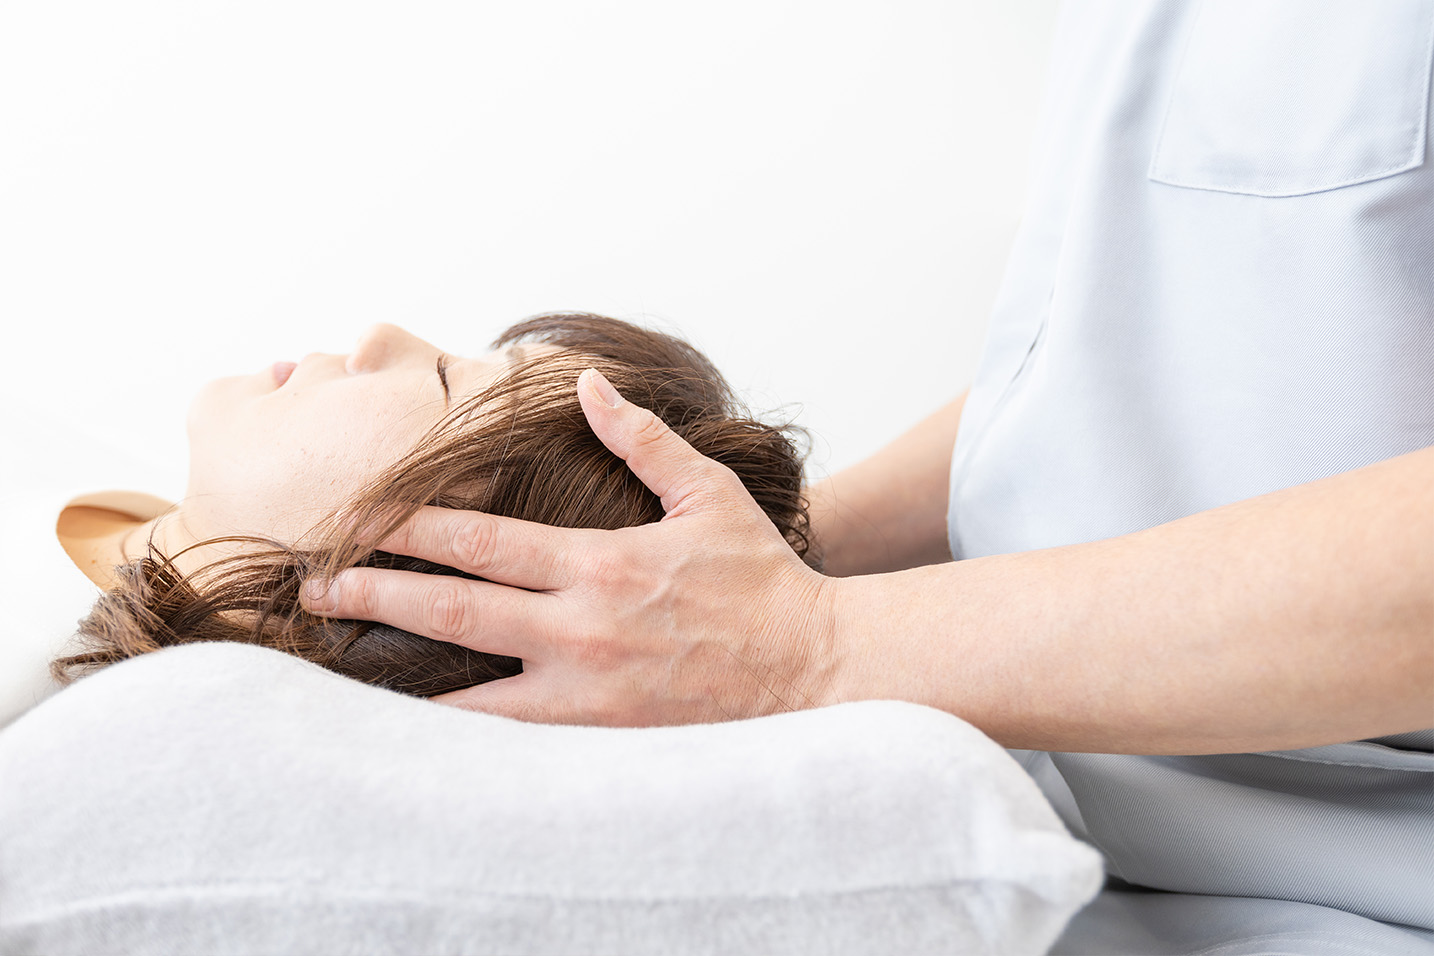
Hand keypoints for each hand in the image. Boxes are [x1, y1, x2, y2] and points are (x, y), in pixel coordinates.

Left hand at [302, 368, 843, 724]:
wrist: (816, 669)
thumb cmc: (762, 579)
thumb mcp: (709, 494)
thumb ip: (643, 438)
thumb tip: (590, 385)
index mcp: (602, 563)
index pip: (483, 541)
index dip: (411, 525)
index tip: (360, 516)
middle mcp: (582, 628)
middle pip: (454, 609)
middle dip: (375, 594)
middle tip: (314, 587)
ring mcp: (586, 692)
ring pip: (467, 692)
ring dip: (397, 676)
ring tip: (338, 667)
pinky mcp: (600, 738)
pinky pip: (510, 742)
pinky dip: (456, 734)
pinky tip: (412, 730)